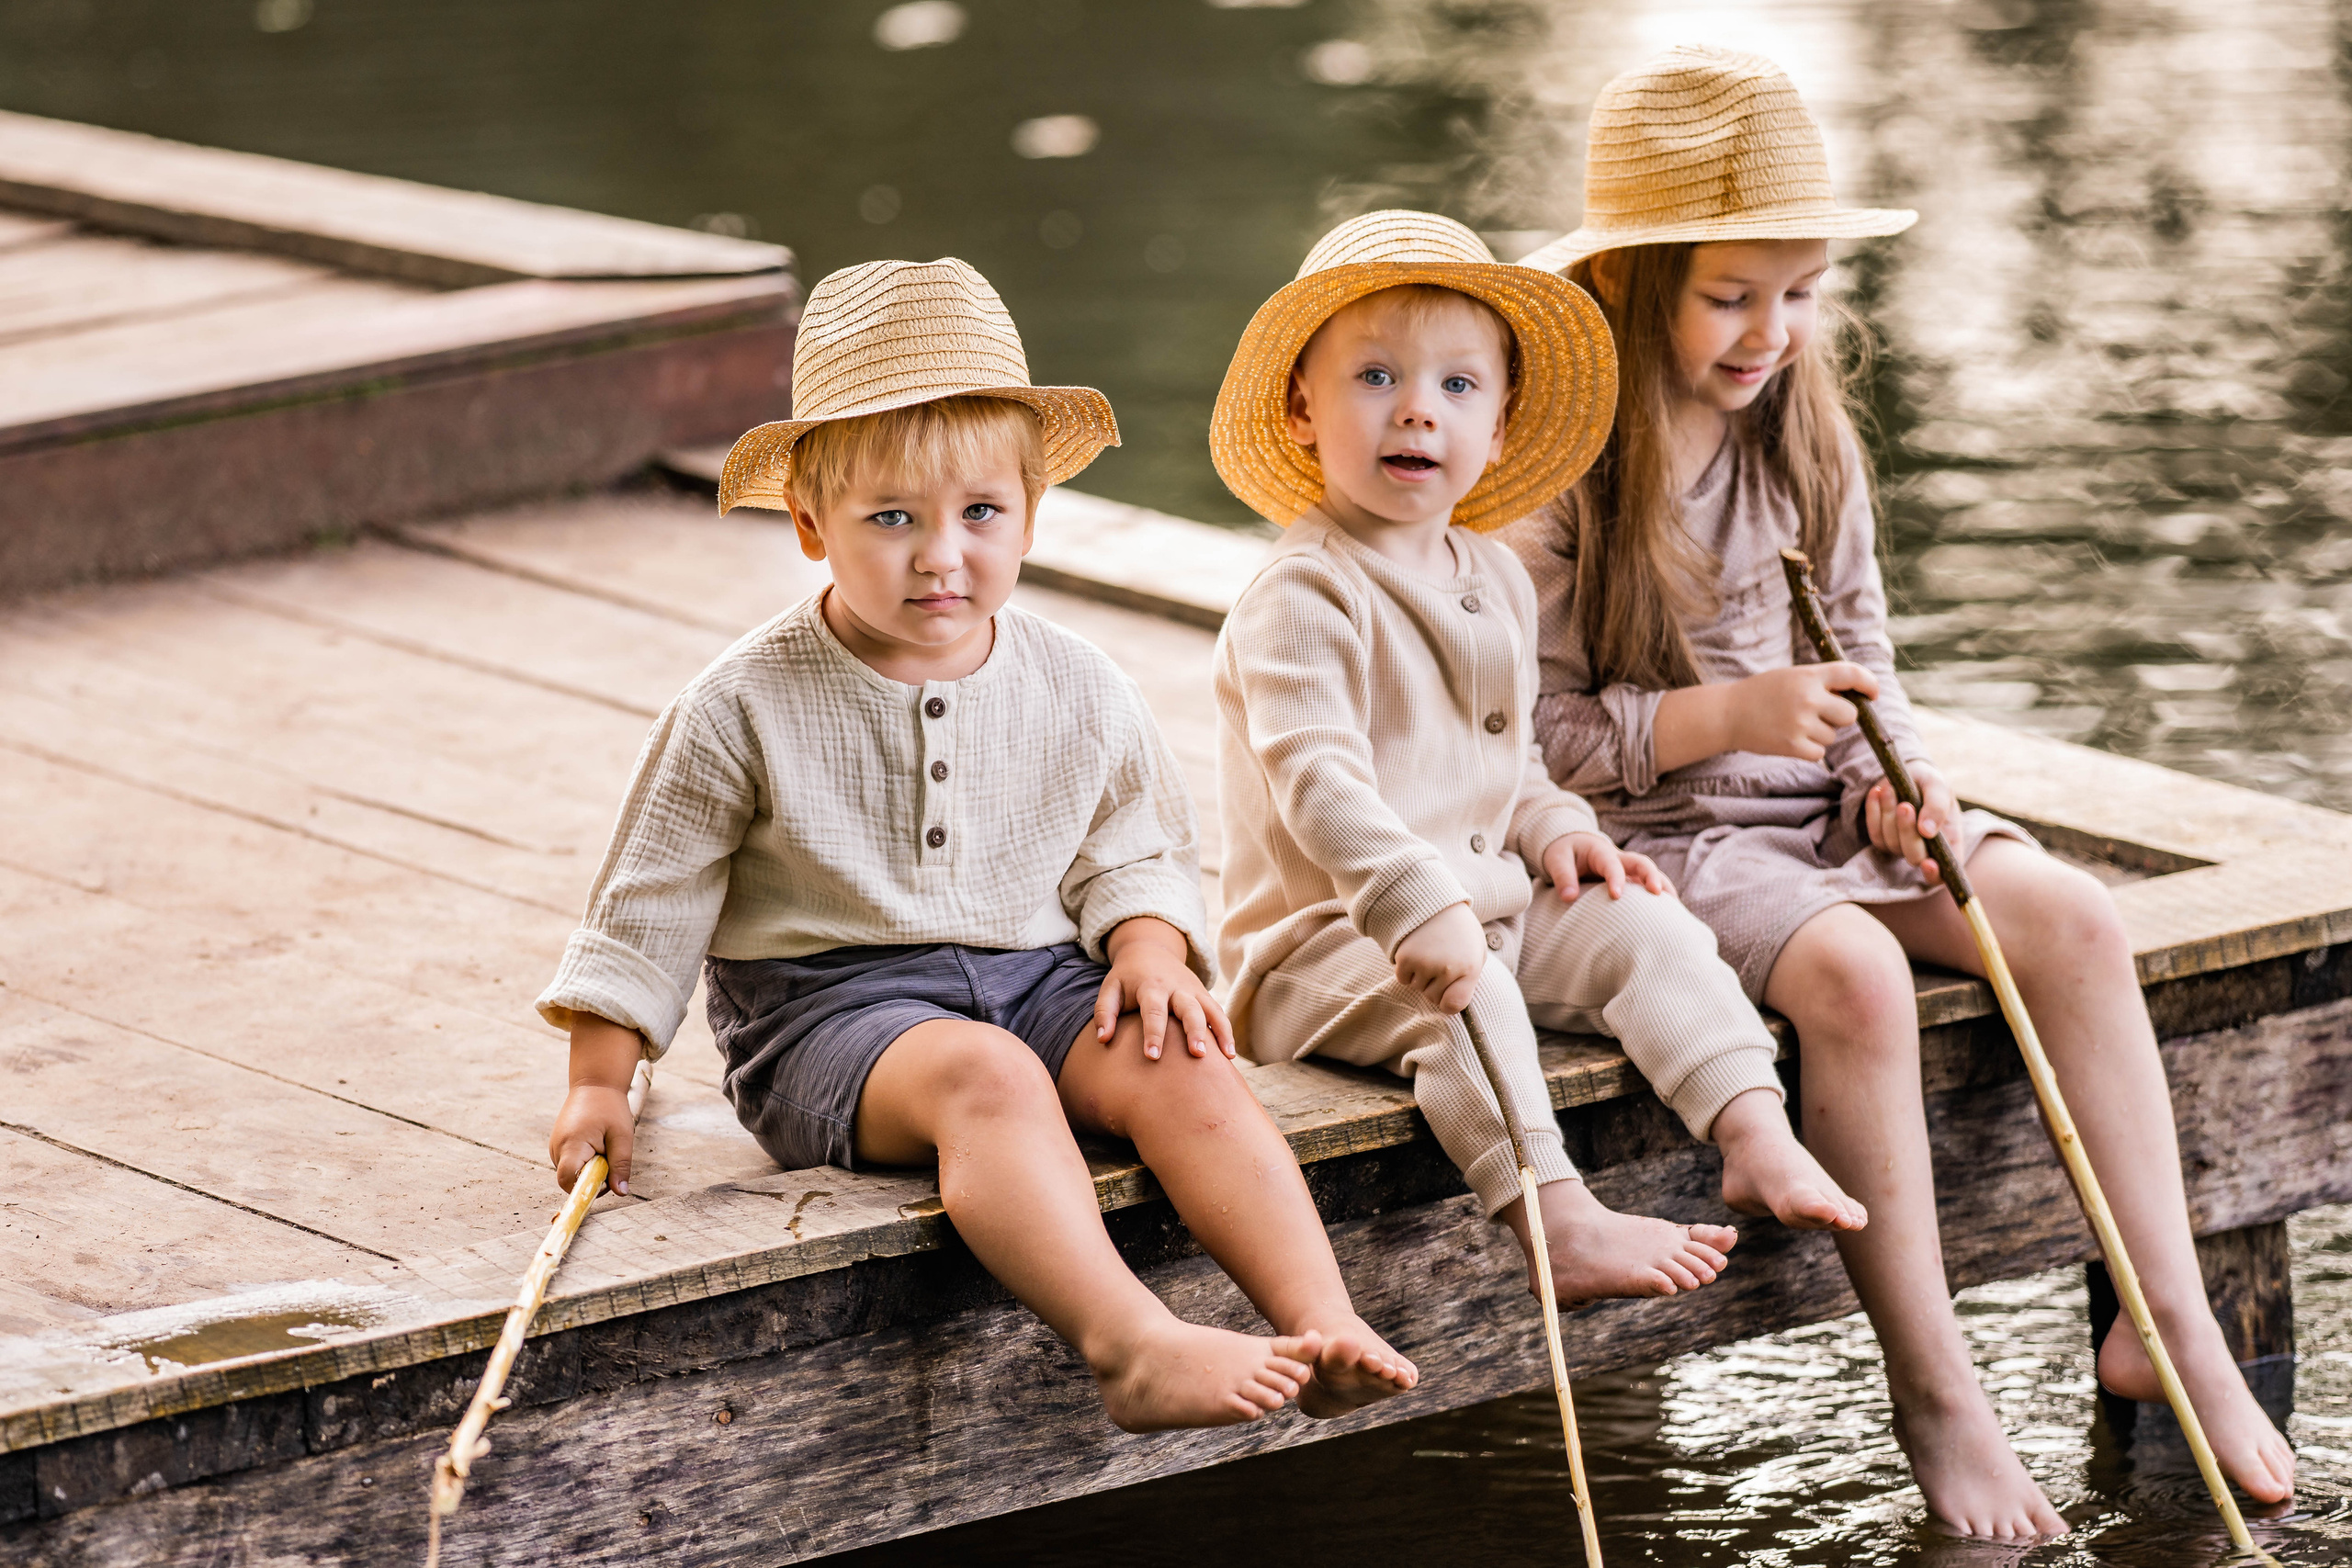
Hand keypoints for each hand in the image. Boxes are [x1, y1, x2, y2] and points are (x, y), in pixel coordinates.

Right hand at [548, 1013, 642, 1194]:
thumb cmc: (610, 1107)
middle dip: (592, 1179)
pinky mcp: (557, 1146)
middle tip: (610, 1158)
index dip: (584, 1189)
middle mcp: (557, 1148)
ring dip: (589, 1170)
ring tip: (602, 1147)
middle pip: (570, 1180)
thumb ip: (621, 1165)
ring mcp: (554, 1147)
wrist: (594, 1083)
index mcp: (572, 1145)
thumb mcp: (622, 1136)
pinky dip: (585, 1162)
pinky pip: (571, 1165)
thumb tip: (621, 1192)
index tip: (604, 1183)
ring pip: (571, 1174)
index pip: (567, 1180)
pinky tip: (595, 1145)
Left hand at [1099, 916, 1232, 1059]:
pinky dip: (1226, 1032)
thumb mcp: (1110, 988)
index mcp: (1151, 986)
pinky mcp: (1204, 995)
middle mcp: (1176, 987)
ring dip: (1220, 1032)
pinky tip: (1230, 1055)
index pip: (1153, 1011)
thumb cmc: (1127, 977)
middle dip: (1194, 1031)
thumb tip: (1103, 1040)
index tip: (1152, 1057)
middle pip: (1189, 1009)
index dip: (1153, 1034)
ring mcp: (1193, 990)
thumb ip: (1104, 1013)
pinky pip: (1218, 1013)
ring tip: (1226, 1058)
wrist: (1150, 949)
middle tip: (1197, 1055)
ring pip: (1211, 1010)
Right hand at [1392, 902, 1487, 1013]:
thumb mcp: (1476, 950)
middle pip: (1433, 997)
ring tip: (1428, 952)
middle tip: (1437, 961)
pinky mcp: (1406, 958)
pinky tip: (1415, 951)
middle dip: (1433, 985)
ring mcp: (1426, 964)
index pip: (1454, 1005)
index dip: (1447, 1002)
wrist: (1432, 899)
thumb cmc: (1458, 928)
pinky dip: (1406, 969)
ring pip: (1417, 987)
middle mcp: (1448, 969)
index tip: (1446, 994)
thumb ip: (1469, 977)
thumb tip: (1455, 1002)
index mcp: (1470, 968)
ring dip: (1420, 975)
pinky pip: (1402, 979)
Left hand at [1542, 830, 1671, 902]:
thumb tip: (1569, 898)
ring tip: (1674, 908)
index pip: (1611, 863)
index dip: (1616, 878)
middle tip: (1657, 893)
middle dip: (1650, 876)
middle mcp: (1620, 858)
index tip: (1616, 896)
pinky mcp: (1631, 879)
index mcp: (1600, 851)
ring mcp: (1628, 869)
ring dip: (1663, 886)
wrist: (1573, 845)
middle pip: (1641, 862)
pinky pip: (1649, 886)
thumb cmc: (1564, 853)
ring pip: (1651, 873)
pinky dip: (1661, 896)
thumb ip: (1562, 876)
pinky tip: (1669, 915)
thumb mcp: (1556, 859)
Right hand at [1728, 663, 1877, 760]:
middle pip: (1850, 714)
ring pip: (1833, 735)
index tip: (1872, 695)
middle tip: (1817, 715)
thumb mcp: (1790, 677)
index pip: (1852, 674)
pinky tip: (1789, 739)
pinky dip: (1809, 749)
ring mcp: (1801, 723)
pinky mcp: (1794, 746)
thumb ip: (1820, 683)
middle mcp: (1808, 698)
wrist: (1726, 714)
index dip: (1869, 684)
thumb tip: (1857, 697)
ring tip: (1792, 725)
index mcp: (1808, 676)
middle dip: (1839, 717)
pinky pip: (1820, 752)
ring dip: (1819, 734)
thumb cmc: (1761, 693)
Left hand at [1865, 763, 1959, 882]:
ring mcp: (1902, 846)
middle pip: (1914, 857)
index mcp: (1949, 842)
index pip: (1944, 873)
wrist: (1908, 773)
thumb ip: (1937, 807)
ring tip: (1891, 789)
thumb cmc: (1930, 783)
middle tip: (1905, 805)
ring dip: (1889, 814)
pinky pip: (1874, 832)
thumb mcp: (1939, 787)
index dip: (1936, 874)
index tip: (1928, 863)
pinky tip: (1878, 792)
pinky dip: (1873, 811)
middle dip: (1907, 831)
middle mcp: (1926, 849)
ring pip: (1891, 843)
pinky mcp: (1882, 838)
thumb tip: (1927, 831)